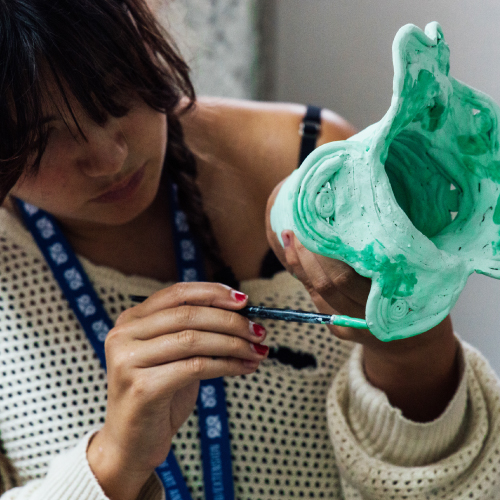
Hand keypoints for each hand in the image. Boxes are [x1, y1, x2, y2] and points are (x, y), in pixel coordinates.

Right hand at [87, 283, 267, 499]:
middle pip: (189, 315)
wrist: (131, 443)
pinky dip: (227, 365)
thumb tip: (241, 316)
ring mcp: (129, 361)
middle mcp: (123, 335)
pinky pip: (196, 367)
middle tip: (258, 331)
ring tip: (256, 351)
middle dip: (231, 321)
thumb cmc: (158, 395)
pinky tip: (244, 367)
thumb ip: (195, 331)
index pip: (177, 294)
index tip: (244, 301)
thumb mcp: (173, 355)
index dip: (213, 293)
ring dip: (233, 344)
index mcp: (131, 320)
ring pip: (194, 339)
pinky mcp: (142, 387)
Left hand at [266, 179, 458, 421]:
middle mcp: (370, 315)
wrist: (415, 343)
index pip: (349, 274)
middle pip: (330, 282)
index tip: (320, 222)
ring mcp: (352, 325)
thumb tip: (364, 217)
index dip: (329, 251)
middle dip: (310, 253)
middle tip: (302, 225)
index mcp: (393, 298)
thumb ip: (396, 251)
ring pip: (319, 291)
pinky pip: (317, 299)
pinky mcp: (339, 328)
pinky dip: (305, 275)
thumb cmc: (421, 295)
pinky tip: (295, 254)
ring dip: (300, 262)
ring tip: (290, 235)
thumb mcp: (419, 273)